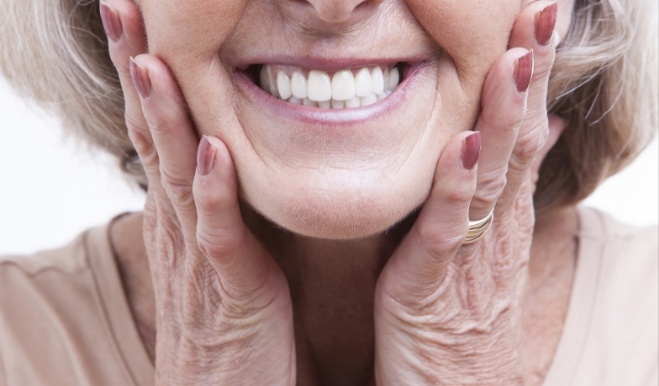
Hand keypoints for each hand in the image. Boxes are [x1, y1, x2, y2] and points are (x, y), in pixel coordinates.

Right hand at [100, 1, 295, 383]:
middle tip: (122, 6)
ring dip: (163, 117)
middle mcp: (180, 225)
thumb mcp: (221, 249)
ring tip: (151, 58)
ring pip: (175, 176)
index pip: (158, 129)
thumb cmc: (229, 319)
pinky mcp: (228, 291)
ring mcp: (199, 257)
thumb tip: (220, 154)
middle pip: (152, 136)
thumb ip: (219, 203)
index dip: (147, 72)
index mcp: (182, 212)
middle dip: (138, 69)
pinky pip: (218, 236)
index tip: (141, 18)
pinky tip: (211, 152)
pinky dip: (213, 194)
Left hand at [374, 2, 562, 383]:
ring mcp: (471, 253)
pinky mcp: (434, 283)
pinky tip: (464, 144)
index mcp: (502, 214)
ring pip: (493, 176)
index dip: (532, 75)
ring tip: (515, 59)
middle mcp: (496, 226)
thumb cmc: (464, 316)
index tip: (538, 17)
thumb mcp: (488, 245)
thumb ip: (504, 189)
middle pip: (517, 140)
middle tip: (542, 11)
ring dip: (505, 116)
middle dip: (528, 75)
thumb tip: (533, 135)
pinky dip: (457, 186)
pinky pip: (448, 229)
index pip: (522, 131)